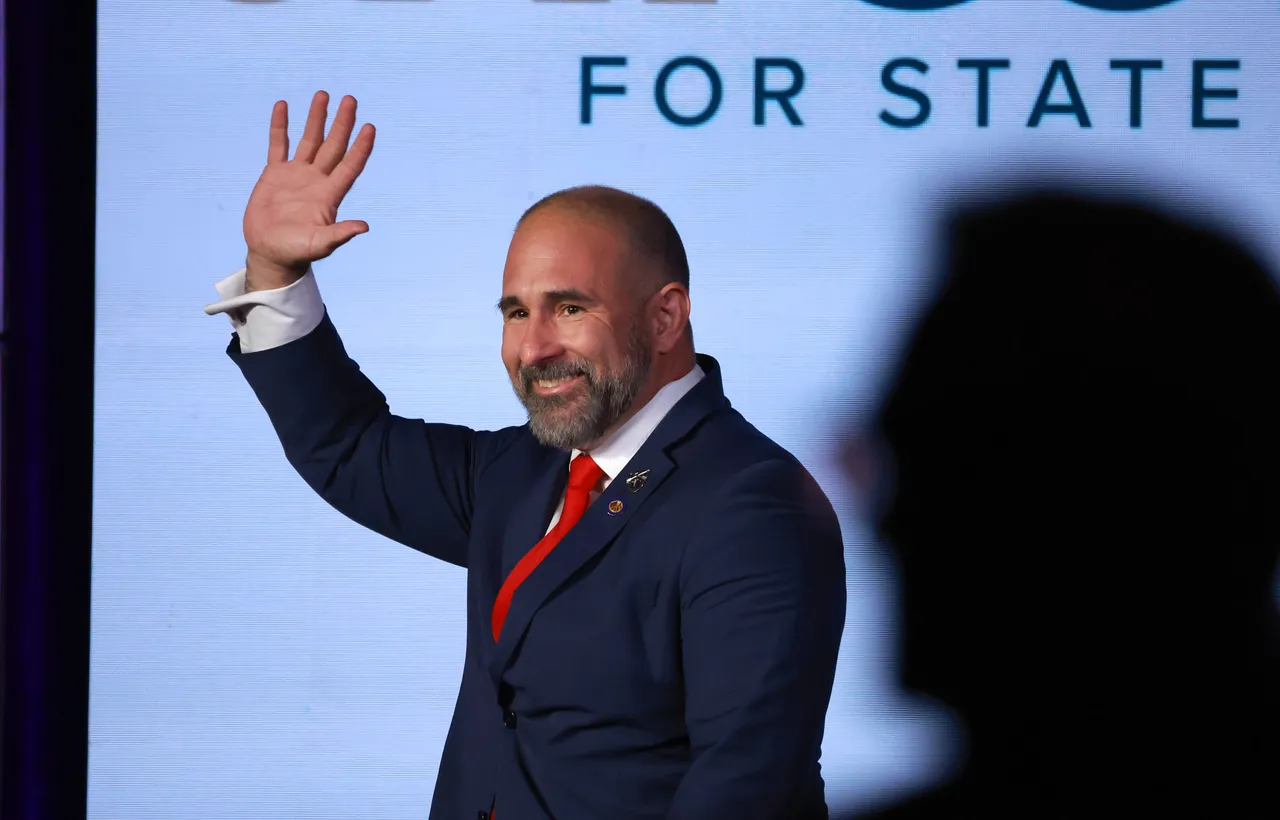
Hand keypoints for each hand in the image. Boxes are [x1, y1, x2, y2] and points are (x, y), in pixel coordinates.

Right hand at [242, 91, 375, 291]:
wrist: (270, 253)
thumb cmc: (297, 252)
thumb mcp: (320, 244)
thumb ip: (339, 234)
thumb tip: (363, 227)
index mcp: (329, 195)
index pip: (350, 165)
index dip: (360, 147)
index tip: (369, 126)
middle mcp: (316, 180)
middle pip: (333, 146)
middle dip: (342, 123)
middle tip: (350, 99)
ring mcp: (296, 175)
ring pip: (309, 140)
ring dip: (316, 118)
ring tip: (323, 94)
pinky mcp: (274, 174)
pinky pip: (278, 144)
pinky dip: (280, 126)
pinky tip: (283, 105)